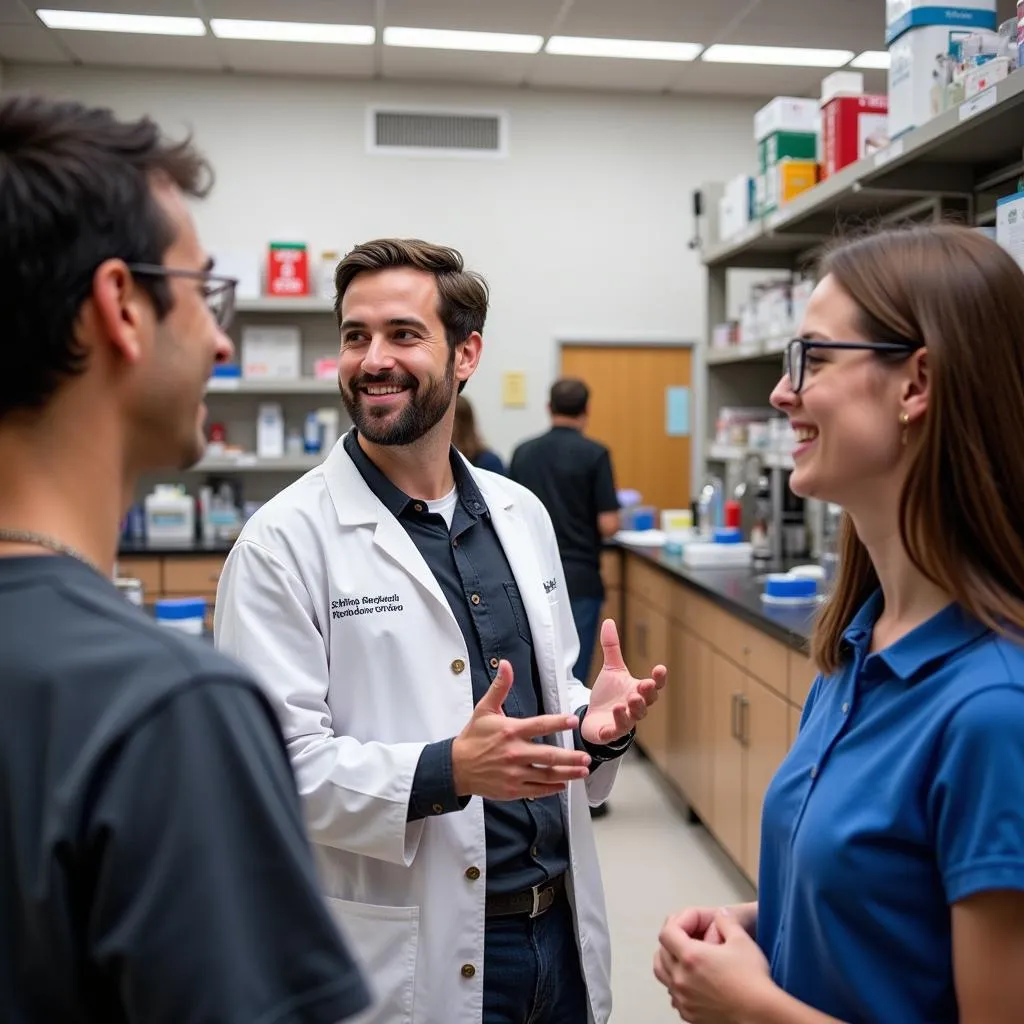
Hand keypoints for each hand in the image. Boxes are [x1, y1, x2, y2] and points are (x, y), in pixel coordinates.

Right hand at [452, 660, 590, 800]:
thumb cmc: (473, 737)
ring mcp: (514, 773)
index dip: (558, 722)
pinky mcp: (512, 789)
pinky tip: (563, 785)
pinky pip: (537, 790)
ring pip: (546, 775)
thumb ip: (500, 687)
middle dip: (570, 757)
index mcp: (511, 731)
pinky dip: (552, 789)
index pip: (539, 725)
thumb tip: (506, 665)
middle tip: (586, 756)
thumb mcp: (484, 709)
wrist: (456, 767)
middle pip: (549, 755)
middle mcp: (515, 753)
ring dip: (567, 773)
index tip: (573, 721)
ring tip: (583, 770)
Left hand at [580, 619, 666, 744]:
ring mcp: (625, 720)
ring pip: (635, 716)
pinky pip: (618, 728)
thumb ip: (611, 647)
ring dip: (635, 707)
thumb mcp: (611, 669)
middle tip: (645, 684)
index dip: (658, 678)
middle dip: (647, 694)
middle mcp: (635, 706)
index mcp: (638, 691)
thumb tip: (608, 621)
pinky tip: (617, 710)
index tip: (660, 668)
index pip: (654, 686)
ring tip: (631, 698)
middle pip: (647, 702)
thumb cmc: (608, 695)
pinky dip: (619, 721)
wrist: (593, 718)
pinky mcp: (612, 731)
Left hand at [654, 908, 772, 1022]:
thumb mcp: (741, 940)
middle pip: (661, 953)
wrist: (762, 1015)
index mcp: (691, 957)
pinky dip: (677, 984)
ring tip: (685, 957)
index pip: (666, 933)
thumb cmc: (753, 981)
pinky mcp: (689, 1014)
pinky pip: (673, 995)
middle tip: (688, 936)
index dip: (678, 922)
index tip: (692, 923)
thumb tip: (720, 914)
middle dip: (672, 940)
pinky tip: (692, 980)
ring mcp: (683, 999)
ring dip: (670, 962)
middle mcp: (682, 979)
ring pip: (663, 975)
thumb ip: (726, 920)